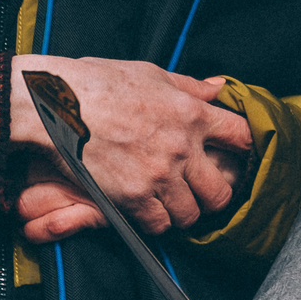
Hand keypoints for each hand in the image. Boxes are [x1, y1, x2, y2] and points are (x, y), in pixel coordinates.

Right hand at [9, 55, 253, 233]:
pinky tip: (146, 208)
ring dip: (182, 210)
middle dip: (215, 194)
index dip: (246, 149)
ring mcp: (158, 175)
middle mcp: (182, 148)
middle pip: (222, 191)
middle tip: (201, 191)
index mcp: (191, 113)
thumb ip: (190, 87)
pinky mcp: (133, 198)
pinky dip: (155, 221)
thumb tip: (219, 89)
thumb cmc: (99, 82)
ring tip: (170, 201)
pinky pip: (159, 225)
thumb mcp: (151, 74)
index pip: (243, 137)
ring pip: (191, 214)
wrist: (54, 104)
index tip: (238, 156)